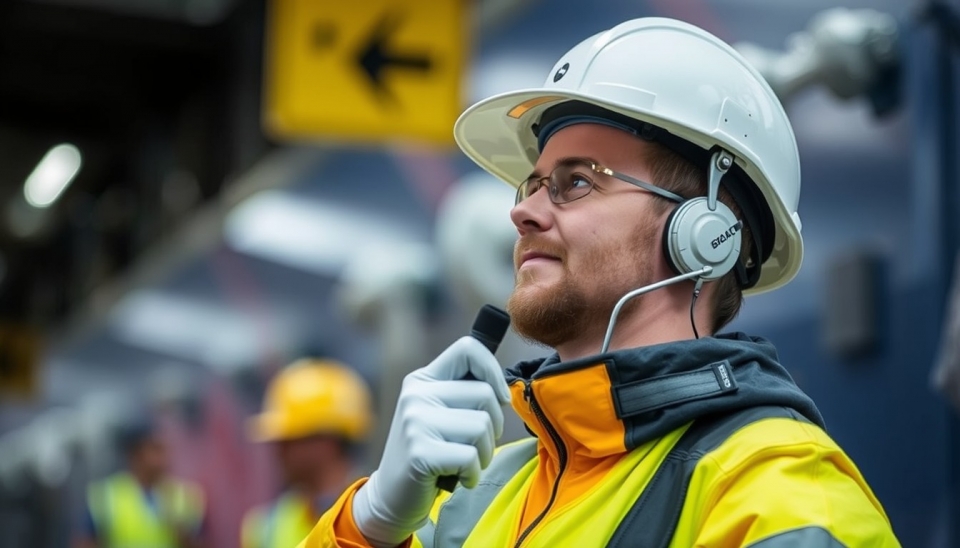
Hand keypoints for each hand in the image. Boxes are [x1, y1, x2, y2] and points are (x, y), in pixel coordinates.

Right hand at [352, 337, 510, 546]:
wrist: (392, 497)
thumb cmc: (429, 453)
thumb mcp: (439, 414)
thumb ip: (464, 394)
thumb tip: (504, 389)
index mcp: (422, 379)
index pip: (467, 348)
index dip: (493, 369)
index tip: (499, 398)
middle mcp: (416, 394)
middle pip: (486, 395)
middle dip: (494, 427)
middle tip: (475, 445)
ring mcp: (415, 422)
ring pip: (483, 427)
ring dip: (484, 454)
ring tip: (462, 463)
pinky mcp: (420, 452)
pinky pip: (471, 457)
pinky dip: (473, 474)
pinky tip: (457, 478)